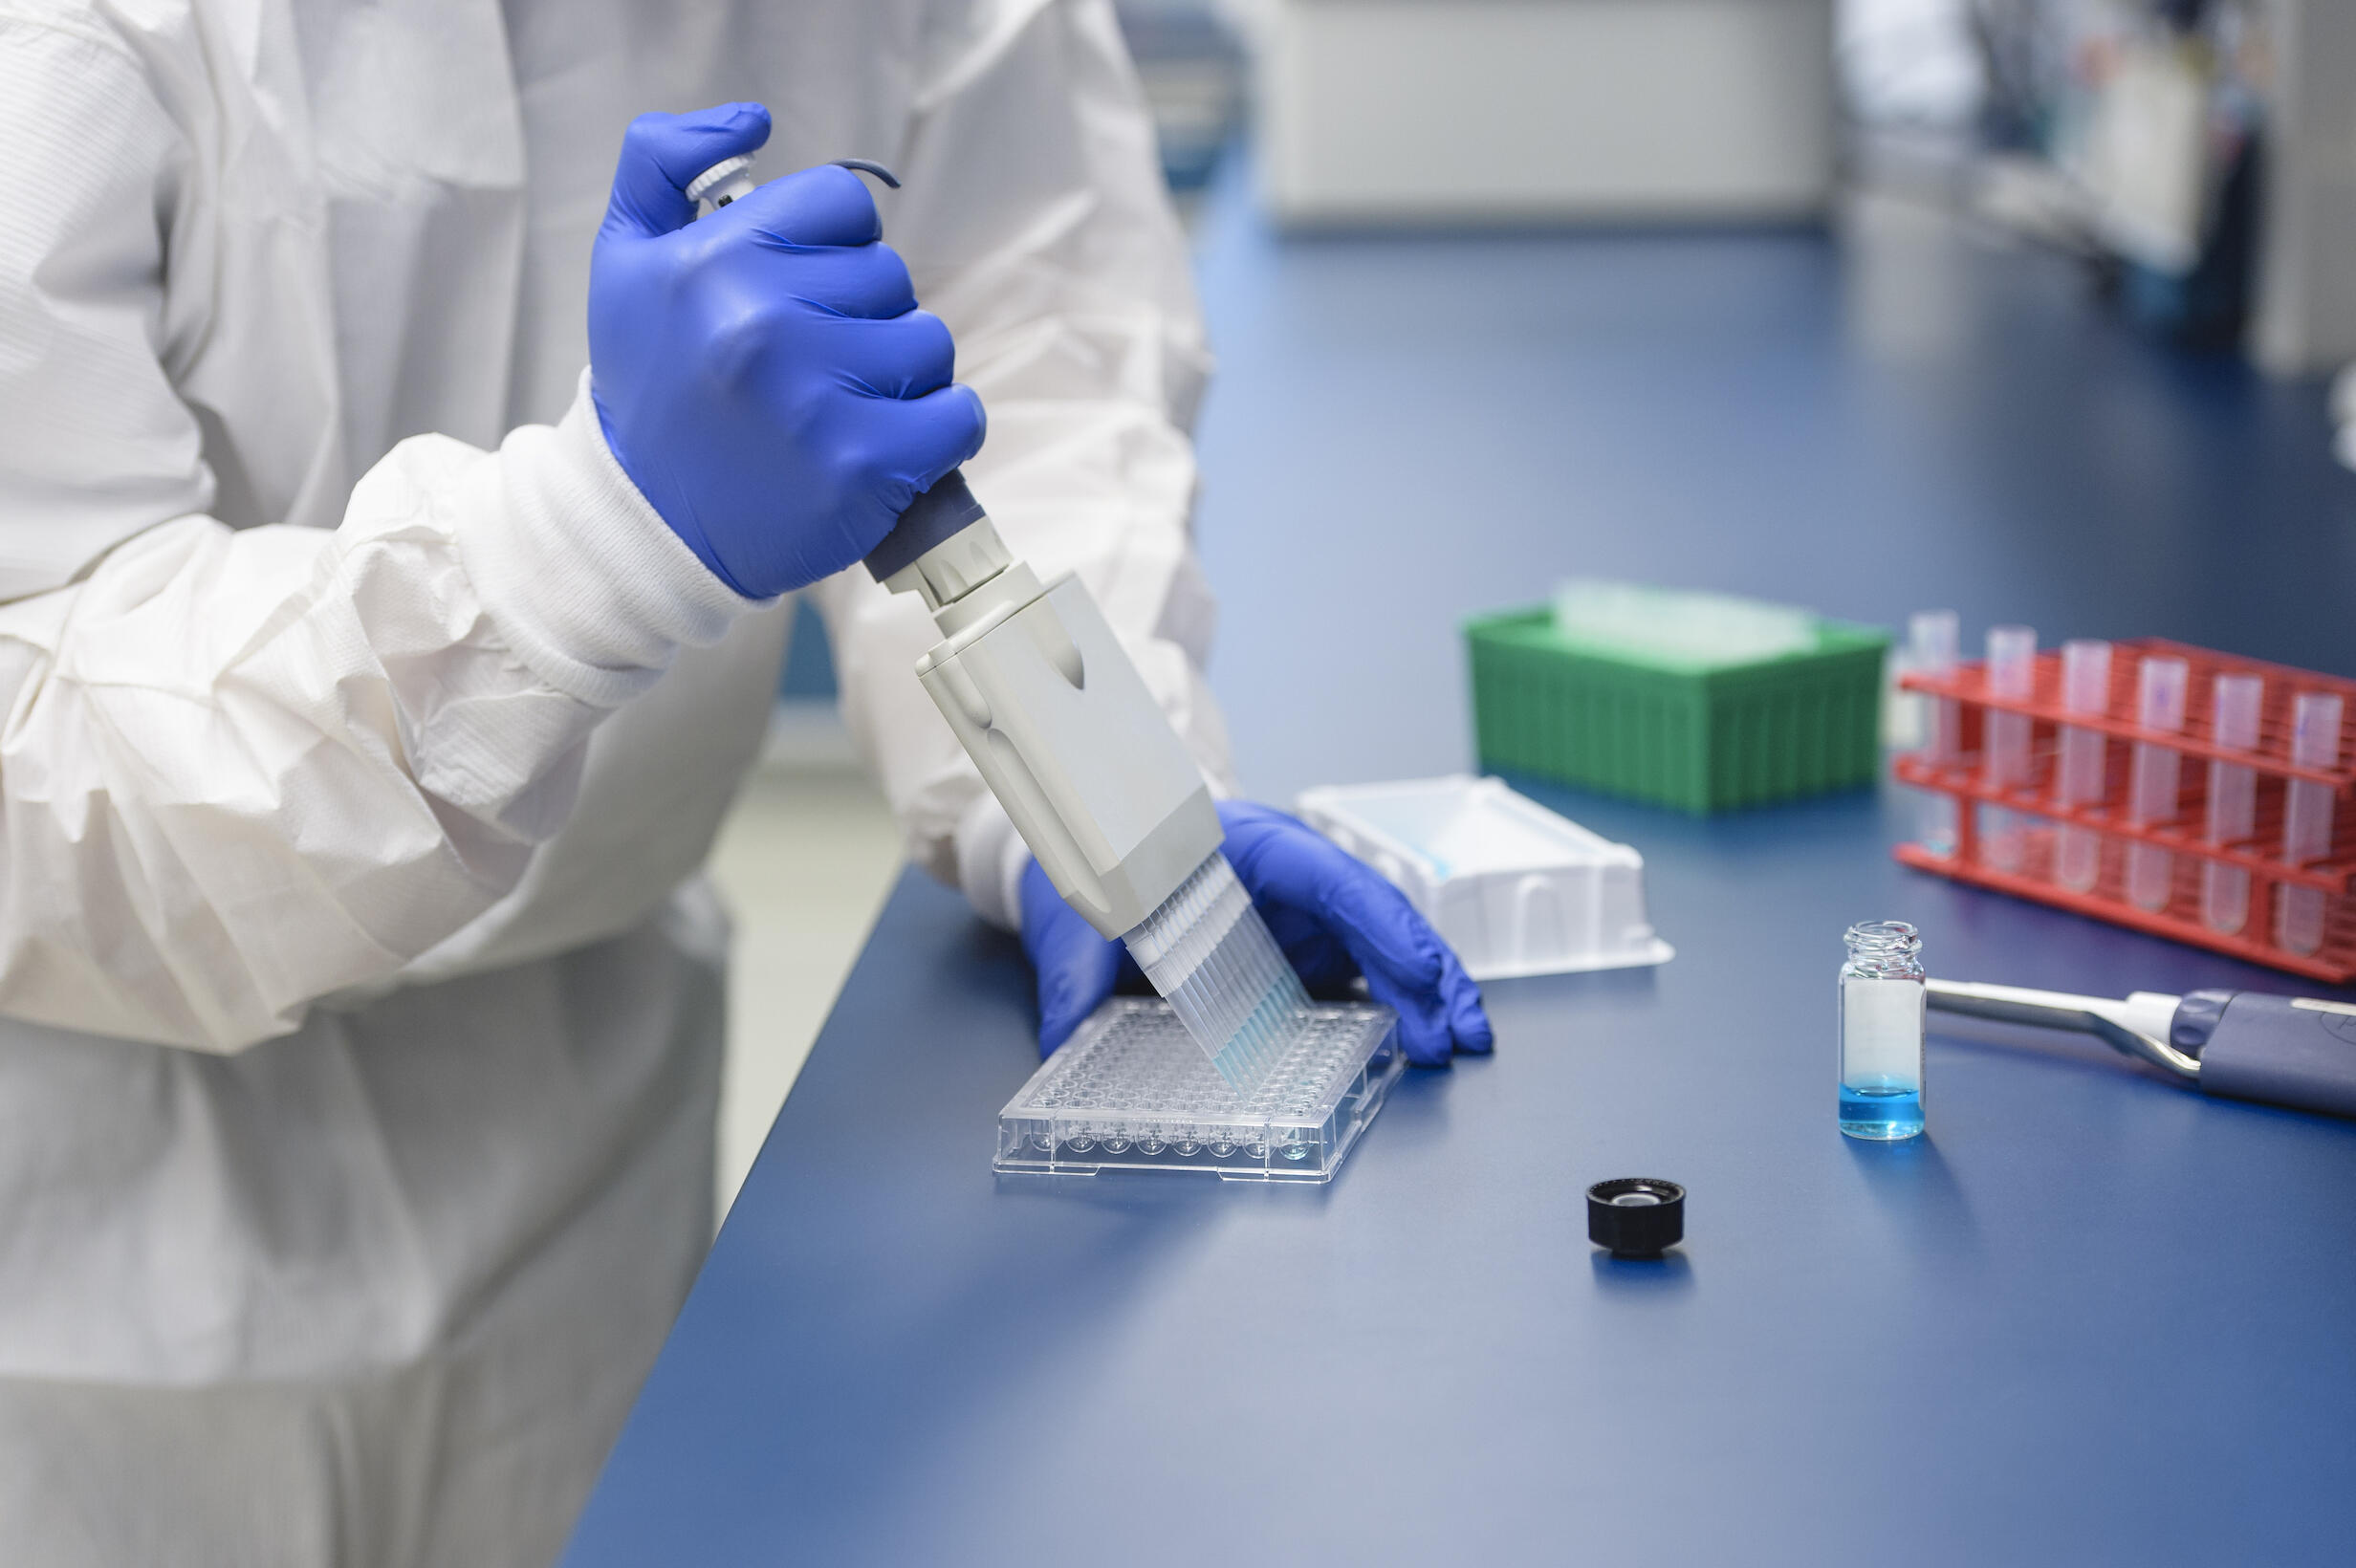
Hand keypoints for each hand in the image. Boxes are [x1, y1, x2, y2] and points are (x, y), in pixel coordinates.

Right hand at [587, 103, 985, 598]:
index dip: (834, 250)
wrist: (652, 528)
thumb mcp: (625, 263)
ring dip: (903, 378)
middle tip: (812, 369)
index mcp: (712, 261)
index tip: (802, 297)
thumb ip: (661, 163)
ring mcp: (816, 399)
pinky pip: (959, 415)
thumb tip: (751, 119)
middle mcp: (761, 322)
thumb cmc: (656, 391)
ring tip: (843, 411)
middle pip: (890, 275)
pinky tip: (889, 449)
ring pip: (930, 343)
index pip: (842, 203)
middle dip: (864, 317)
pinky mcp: (863, 468)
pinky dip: (940, 433)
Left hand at [1020, 800, 1493, 1065]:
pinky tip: (1417, 1046)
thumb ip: (1077, 969)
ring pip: (1382, 946)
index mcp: (1252, 847)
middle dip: (1427, 972)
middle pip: (1377, 916)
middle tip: (1458, 1035)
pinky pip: (1358, 975)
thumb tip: (1065, 1032)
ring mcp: (1304, 916)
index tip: (1419, 971)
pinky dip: (1394, 1008)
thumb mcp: (1083, 909)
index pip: (1332, 878)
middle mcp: (1294, 879)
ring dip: (1425, 993)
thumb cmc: (1105, 860)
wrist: (1098, 851)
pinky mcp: (1302, 952)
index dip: (1381, 925)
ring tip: (1457, 1044)